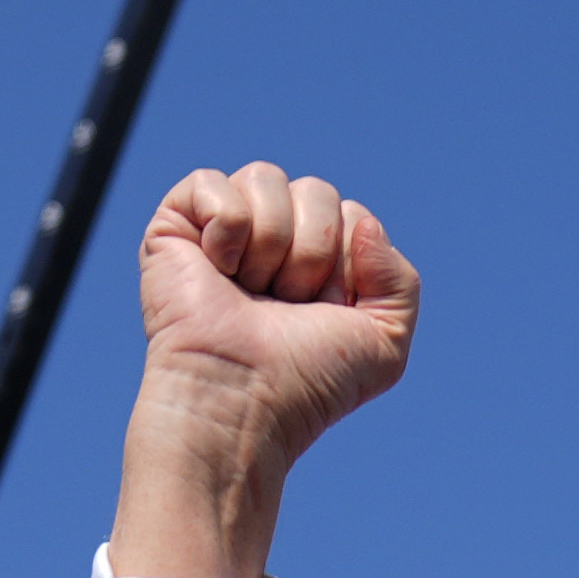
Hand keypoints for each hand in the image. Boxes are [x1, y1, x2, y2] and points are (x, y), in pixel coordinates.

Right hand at [110, 161, 417, 577]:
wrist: (243, 400)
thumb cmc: (306, 383)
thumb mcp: (384, 344)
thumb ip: (402, 281)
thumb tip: (363, 222)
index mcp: (318, 263)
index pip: (353, 216)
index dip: (347, 264)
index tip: (323, 312)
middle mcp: (272, 241)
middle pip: (317, 191)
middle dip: (312, 253)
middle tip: (284, 304)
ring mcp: (223, 230)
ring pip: (266, 177)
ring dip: (271, 244)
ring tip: (250, 290)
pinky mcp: (176, 226)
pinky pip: (213, 182)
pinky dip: (226, 228)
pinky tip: (217, 269)